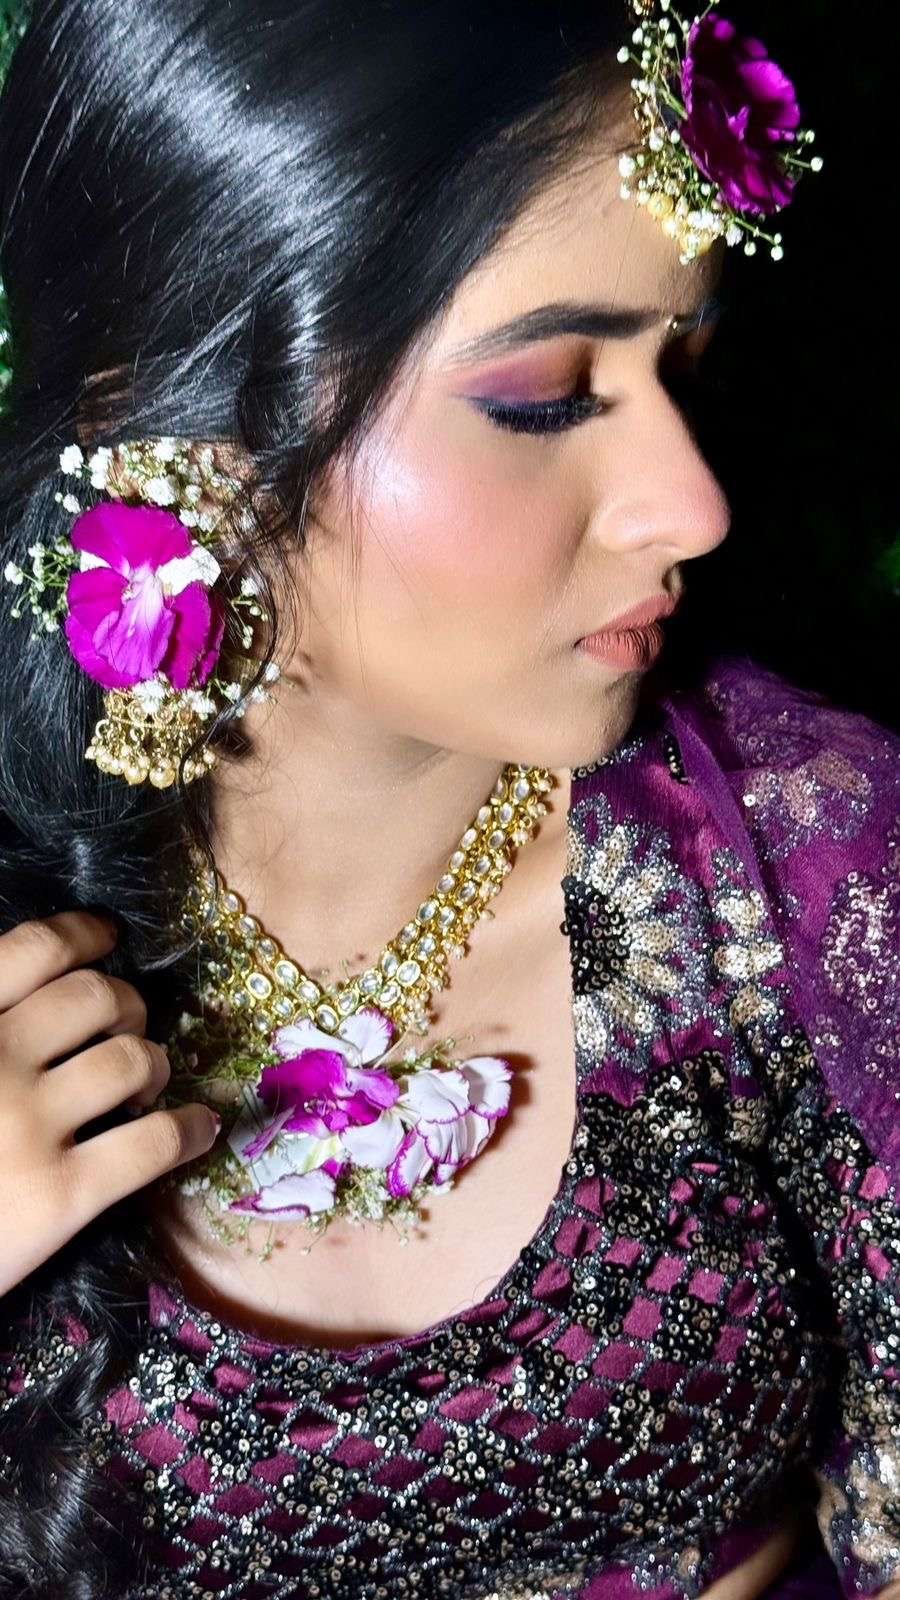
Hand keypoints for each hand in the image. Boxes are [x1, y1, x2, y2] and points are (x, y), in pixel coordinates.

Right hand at [0, 909, 219, 1296]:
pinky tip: (199, 1131)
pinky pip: (152, 1144)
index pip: (32, 950)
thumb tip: (30, 1000)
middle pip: (95, 998)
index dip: (82, 936)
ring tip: (149, 1084)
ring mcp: (27, 1126)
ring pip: (130, 1060)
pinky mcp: (59, 1195)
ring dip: (153, 1065)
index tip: (106, 939)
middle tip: (128, 1029)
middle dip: (126, 1007)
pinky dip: (187, 1131)